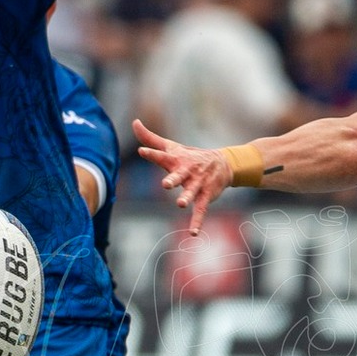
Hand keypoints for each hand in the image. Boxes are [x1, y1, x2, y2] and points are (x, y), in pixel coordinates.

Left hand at [133, 118, 231, 236]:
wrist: (222, 163)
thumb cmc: (189, 156)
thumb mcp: (171, 146)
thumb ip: (150, 138)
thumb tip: (134, 122)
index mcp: (176, 160)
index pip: (161, 155)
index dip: (152, 153)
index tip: (142, 151)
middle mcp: (187, 171)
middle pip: (178, 175)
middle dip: (173, 179)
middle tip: (166, 184)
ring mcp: (197, 184)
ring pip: (191, 192)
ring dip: (187, 197)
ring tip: (181, 204)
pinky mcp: (205, 196)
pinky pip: (201, 210)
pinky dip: (197, 221)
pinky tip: (193, 233)